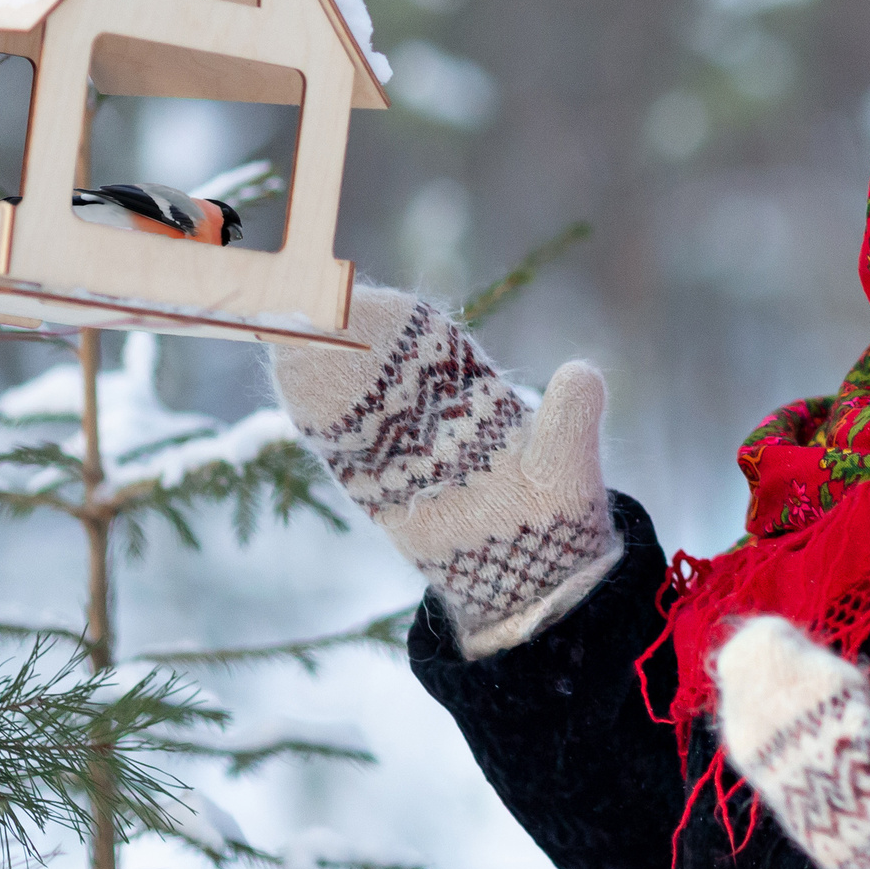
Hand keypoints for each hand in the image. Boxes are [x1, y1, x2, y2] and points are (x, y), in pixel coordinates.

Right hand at [271, 287, 616, 656]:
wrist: (530, 572)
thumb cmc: (555, 512)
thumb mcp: (566, 462)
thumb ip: (570, 419)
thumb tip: (583, 374)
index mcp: (475, 392)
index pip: (429, 342)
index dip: (397, 319)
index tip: (371, 296)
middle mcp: (432, 411)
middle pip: (382, 362)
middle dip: (346, 332)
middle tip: (309, 302)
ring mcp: (401, 447)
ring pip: (356, 399)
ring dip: (321, 366)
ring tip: (286, 330)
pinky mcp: (379, 486)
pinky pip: (344, 449)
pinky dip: (319, 418)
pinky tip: (290, 380)